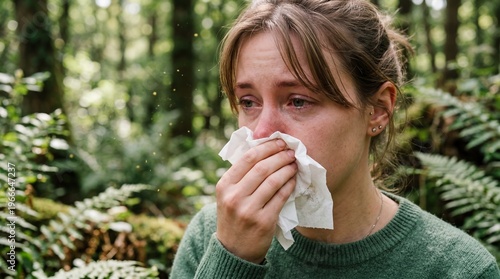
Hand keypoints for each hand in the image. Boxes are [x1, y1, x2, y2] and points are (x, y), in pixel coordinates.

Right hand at [216, 139, 296, 263]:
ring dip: (287, 169)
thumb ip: (240, 176)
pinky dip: (290, 186)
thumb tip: (263, 150)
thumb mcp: (228, 195)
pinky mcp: (263, 222)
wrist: (233, 250)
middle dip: (280, 156)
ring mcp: (248, 210)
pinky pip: (281, 197)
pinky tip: (294, 180)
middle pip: (262, 168)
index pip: (247, 158)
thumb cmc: (234, 217)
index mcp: (224, 185)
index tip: (279, 142)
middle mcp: (234, 197)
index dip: (266, 147)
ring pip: (273, 181)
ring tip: (294, 164)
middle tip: (290, 151)